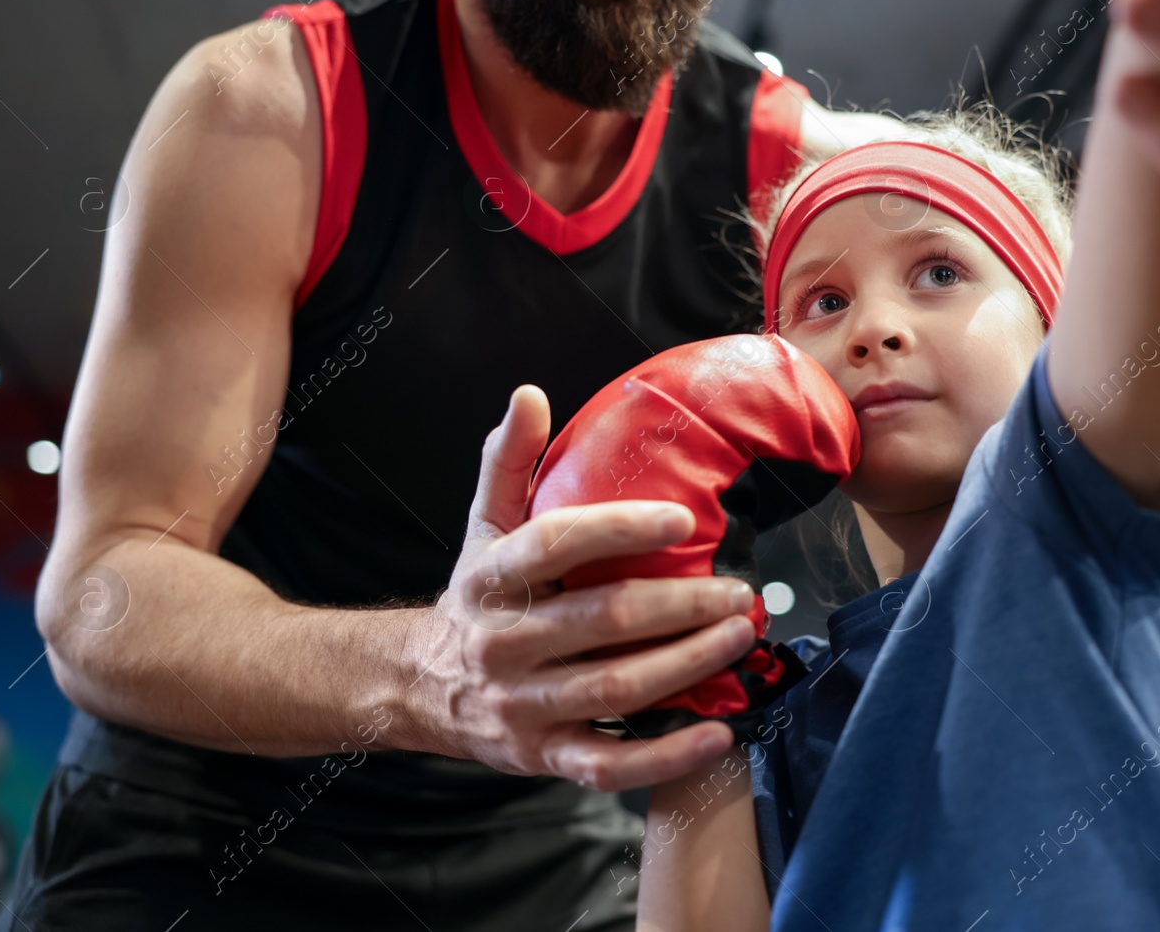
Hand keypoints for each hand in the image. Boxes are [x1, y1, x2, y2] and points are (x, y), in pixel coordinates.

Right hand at [398, 385, 759, 790]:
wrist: (420, 687)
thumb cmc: (475, 597)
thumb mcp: (481, 525)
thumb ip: (507, 461)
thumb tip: (530, 395)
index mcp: (490, 578)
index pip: (556, 544)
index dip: (620, 528)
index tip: (683, 519)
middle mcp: (503, 643)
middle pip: (601, 621)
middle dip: (680, 604)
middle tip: (738, 590)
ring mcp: (523, 705)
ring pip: (615, 690)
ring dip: (687, 665)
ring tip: (739, 637)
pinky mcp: (543, 756)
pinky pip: (608, 763)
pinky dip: (666, 755)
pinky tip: (718, 733)